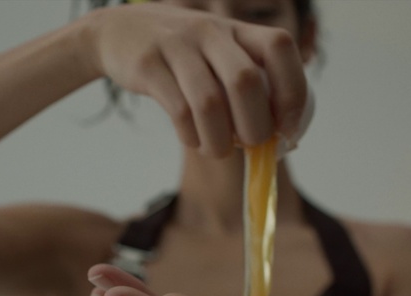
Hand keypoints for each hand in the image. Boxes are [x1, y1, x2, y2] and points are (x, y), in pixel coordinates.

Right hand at [85, 3, 307, 156]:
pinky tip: (193, 140)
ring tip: (218, 151)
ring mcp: (177, 46)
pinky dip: (191, 136)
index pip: (279, 48)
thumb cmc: (181, 55)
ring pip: (210, 103)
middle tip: (251, 145)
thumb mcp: (217, 53)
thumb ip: (246, 86)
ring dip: (220, 141)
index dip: (292, 92)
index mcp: (236, 29)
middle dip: (255, 127)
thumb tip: (277, 139)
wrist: (117, 32)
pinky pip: (178, 111)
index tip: (288, 128)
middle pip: (246, 82)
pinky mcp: (148, 65)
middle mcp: (210, 31)